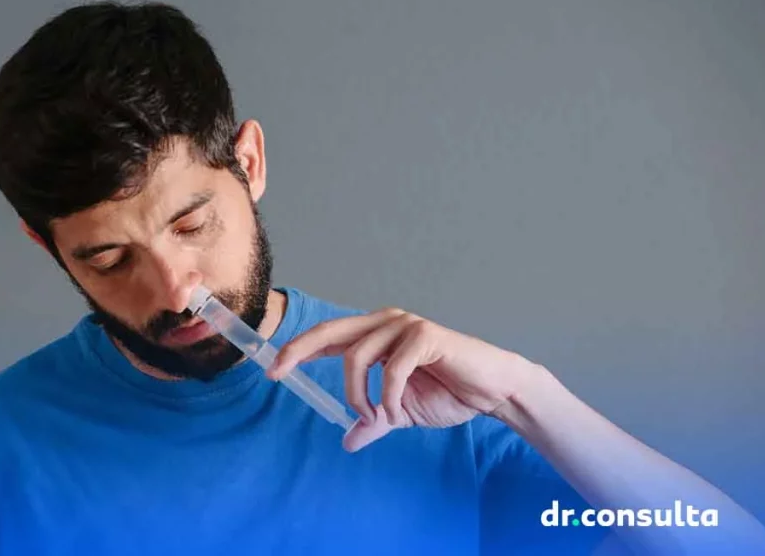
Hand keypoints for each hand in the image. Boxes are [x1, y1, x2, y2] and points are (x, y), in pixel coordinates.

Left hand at [269, 307, 538, 451]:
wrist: (492, 392)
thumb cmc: (449, 393)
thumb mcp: (401, 412)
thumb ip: (374, 421)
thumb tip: (347, 441)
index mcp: (376, 336)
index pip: (328, 337)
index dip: (298, 350)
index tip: (272, 369)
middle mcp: (386, 323)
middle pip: (331, 331)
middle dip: (299, 350)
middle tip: (278, 371)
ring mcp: (405, 326)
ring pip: (357, 357)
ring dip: (359, 395)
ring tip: (375, 417)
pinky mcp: (426, 335)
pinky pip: (392, 368)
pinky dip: (389, 396)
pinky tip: (397, 412)